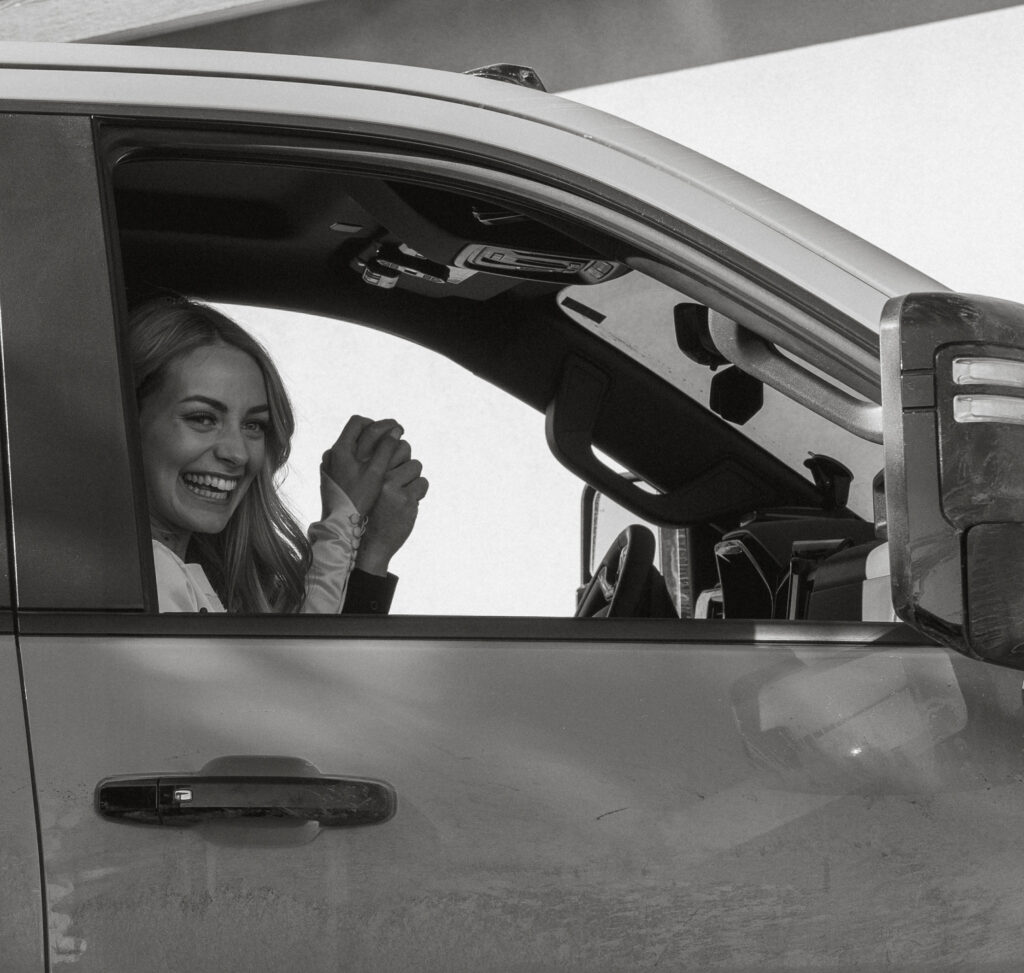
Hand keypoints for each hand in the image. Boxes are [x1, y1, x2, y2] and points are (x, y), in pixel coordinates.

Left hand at [321, 415, 403, 517]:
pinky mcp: (329, 475)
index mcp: (340, 450)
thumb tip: (397, 430)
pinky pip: (345, 459)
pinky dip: (360, 457)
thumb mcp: (376, 473)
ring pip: (350, 446)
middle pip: (354, 432)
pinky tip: (372, 468)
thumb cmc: (359, 500)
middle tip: (393, 439)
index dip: (378, 424)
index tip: (394, 431)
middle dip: (374, 433)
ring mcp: (328, 464)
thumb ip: (386, 449)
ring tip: (385, 452)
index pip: (358, 422)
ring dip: (368, 445)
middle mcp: (331, 454)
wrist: (339, 524)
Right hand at [356, 447, 428, 576]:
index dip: (396, 451)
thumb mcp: (365, 486)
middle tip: (399, 479)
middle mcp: (378, 476)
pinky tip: (408, 502)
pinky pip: (422, 483)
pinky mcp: (406, 499)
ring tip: (403, 493)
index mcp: (366, 469)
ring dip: (413, 478)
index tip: (394, 463)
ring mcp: (393, 487)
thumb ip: (376, 468)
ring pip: (415, 466)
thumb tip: (397, 446)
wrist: (370, 543)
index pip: (390, 443)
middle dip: (405, 462)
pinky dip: (419, 492)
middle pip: (405, 450)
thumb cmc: (367, 513)